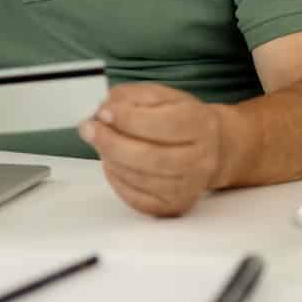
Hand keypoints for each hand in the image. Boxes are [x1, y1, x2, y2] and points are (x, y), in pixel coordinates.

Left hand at [78, 83, 223, 217]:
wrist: (212, 148)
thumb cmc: (180, 119)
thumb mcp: (161, 95)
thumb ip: (132, 96)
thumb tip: (105, 108)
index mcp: (200, 124)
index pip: (164, 124)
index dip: (128, 119)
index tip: (103, 112)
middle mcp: (200, 159)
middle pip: (150, 157)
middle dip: (111, 142)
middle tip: (88, 129)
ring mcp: (188, 187)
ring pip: (141, 178)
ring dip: (111, 158)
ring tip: (99, 143)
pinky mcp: (174, 205)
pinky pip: (136, 197)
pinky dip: (116, 179)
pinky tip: (112, 162)